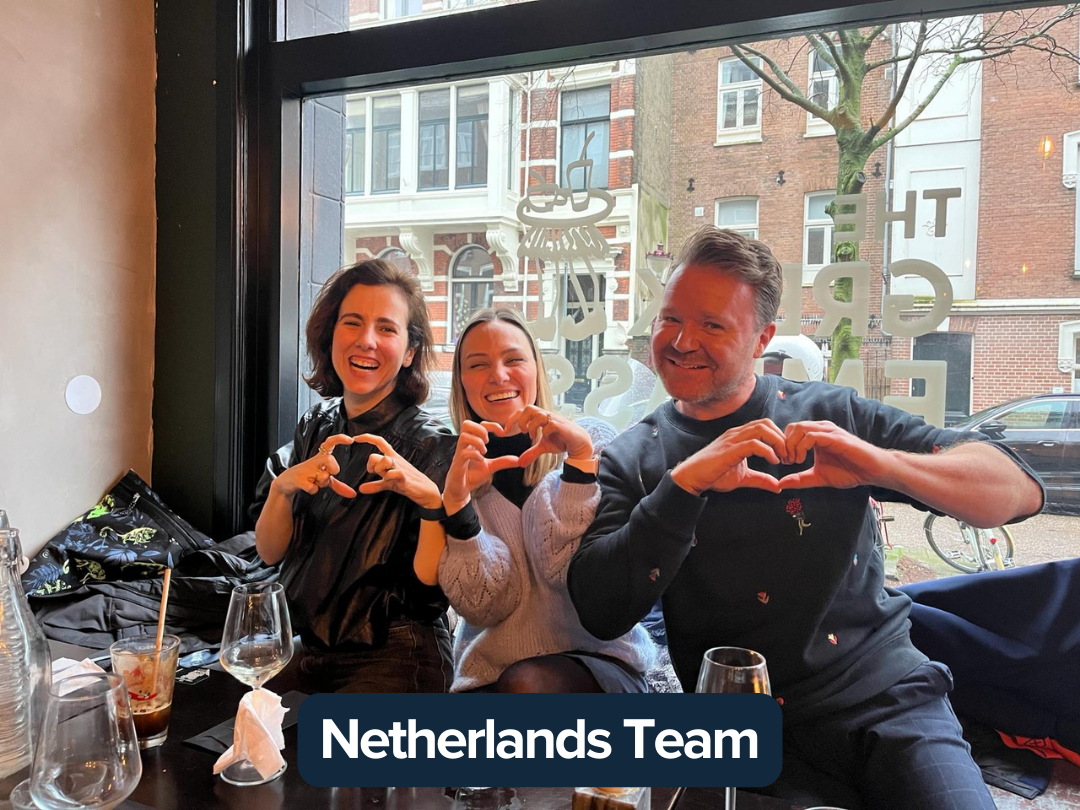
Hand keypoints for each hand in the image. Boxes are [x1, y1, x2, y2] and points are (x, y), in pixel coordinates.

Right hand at [271, 434, 357, 499]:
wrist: (287, 482)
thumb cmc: (308, 476)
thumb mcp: (324, 479)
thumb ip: (339, 486)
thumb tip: (353, 494)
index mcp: (321, 456)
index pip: (330, 443)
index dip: (340, 439)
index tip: (351, 440)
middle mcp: (313, 460)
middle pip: (329, 459)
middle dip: (333, 469)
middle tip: (329, 474)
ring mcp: (305, 469)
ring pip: (322, 476)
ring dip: (322, 483)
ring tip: (314, 481)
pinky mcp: (298, 479)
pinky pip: (313, 487)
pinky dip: (313, 490)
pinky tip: (307, 486)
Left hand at [353, 433, 441, 509]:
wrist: (426, 491)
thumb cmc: (408, 483)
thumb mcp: (388, 484)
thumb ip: (375, 484)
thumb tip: (361, 489)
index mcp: (392, 458)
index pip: (379, 442)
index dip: (367, 438)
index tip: (355, 437)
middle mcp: (395, 460)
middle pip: (376, 455)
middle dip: (371, 465)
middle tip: (373, 474)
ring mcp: (400, 467)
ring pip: (384, 460)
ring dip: (379, 471)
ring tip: (385, 478)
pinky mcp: (405, 477)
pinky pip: (393, 473)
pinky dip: (388, 478)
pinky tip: (391, 482)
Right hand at [442, 420, 521, 514]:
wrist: (461, 490)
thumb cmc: (472, 476)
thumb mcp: (490, 467)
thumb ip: (503, 462)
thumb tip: (518, 460)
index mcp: (472, 442)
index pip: (479, 424)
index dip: (492, 425)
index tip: (502, 433)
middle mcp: (464, 445)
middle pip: (466, 424)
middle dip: (480, 429)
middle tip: (488, 441)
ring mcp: (459, 453)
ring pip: (463, 436)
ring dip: (477, 441)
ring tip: (485, 451)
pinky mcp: (458, 463)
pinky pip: (464, 453)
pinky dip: (475, 455)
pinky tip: (481, 460)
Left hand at [506, 405, 593, 466]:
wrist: (579, 443)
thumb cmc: (561, 440)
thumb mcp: (543, 447)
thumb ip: (531, 452)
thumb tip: (520, 463)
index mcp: (540, 418)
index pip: (522, 411)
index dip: (512, 419)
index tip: (506, 430)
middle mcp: (546, 416)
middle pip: (529, 408)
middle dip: (521, 420)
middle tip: (522, 431)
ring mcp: (554, 420)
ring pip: (539, 414)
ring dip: (532, 426)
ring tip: (532, 436)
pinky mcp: (562, 427)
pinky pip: (551, 424)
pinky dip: (545, 431)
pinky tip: (544, 437)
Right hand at [670, 419, 787, 495]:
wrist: (692, 477)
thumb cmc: (713, 475)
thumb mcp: (742, 477)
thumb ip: (760, 479)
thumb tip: (777, 486)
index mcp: (739, 436)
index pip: (764, 425)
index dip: (778, 437)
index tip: (785, 454)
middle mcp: (736, 433)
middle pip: (766, 423)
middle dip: (781, 438)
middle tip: (787, 455)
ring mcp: (732, 439)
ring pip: (761, 429)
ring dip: (777, 442)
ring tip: (782, 457)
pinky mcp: (730, 450)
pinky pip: (754, 443)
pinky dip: (767, 451)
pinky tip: (773, 460)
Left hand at [778, 421, 890, 489]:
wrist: (872, 471)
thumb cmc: (849, 471)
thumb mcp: (819, 477)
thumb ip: (800, 479)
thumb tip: (780, 484)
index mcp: (816, 435)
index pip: (791, 431)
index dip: (783, 446)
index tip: (783, 462)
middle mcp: (821, 429)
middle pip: (792, 427)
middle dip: (784, 445)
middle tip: (787, 462)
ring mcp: (829, 431)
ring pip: (799, 428)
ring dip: (791, 445)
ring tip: (794, 461)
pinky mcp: (835, 438)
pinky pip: (812, 436)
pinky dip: (801, 447)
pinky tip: (802, 460)